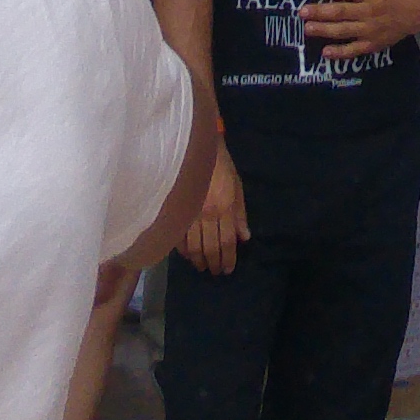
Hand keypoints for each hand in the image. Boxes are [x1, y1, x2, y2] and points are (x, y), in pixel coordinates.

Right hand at [180, 149, 248, 276]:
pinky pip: (177, 238)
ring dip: (198, 261)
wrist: (196, 147)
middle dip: (214, 264)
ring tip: (202, 266)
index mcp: (224, 207)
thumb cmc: (221, 165)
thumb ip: (240, 213)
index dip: (229, 258)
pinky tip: (187, 255)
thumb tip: (244, 237)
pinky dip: (183, 251)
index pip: (228, 241)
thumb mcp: (237, 185)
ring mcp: (189, 214)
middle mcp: (206, 215)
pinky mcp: (175, 212)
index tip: (228, 270)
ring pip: (193, 248)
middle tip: (215, 271)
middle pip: (210, 248)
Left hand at [303, 0, 419, 50]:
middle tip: (302, 12)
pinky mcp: (373, 43)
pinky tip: (326, 52)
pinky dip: (340, 52)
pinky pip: (354, 49)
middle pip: (341, 12)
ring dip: (324, 30)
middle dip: (320, 12)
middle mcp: (369, 11)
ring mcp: (370, 30)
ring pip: (344, 31)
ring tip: (308, 29)